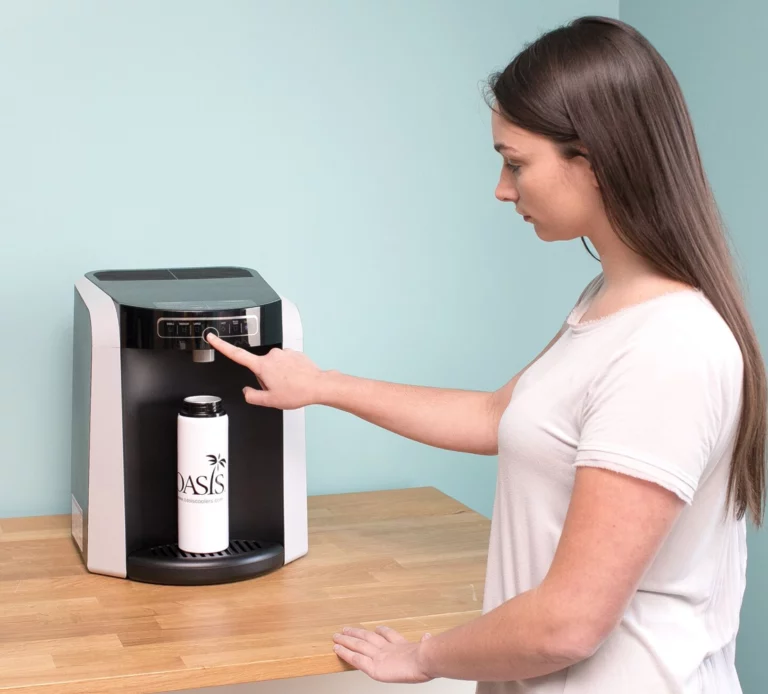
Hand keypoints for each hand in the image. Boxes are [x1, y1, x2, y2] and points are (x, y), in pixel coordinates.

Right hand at [205, 333, 324, 409]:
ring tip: (289, 384)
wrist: (318, 385)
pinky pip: (285, 362)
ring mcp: (284, 353)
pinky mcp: (294, 352)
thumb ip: (252, 396)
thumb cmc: (297, 392)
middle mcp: (272, 355)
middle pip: (259, 367)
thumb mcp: (269, 401)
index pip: (236, 354)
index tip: (212, 337)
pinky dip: (288, 371)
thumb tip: (247, 391)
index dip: (221, 345)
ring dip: (278, 374)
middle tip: (278, 387)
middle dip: (265, 377)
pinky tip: (295, 379)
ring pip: (273, 365)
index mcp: (262, 366)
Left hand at [332, 625, 433, 683]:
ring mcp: (379, 656)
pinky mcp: (373, 666)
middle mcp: (388, 648)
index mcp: (403, 646)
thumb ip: (426, 642)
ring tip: (337, 635)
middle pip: (369, 637)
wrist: (425, 659)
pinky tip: (337, 649)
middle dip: (357, 633)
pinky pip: (356, 659)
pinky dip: (346, 653)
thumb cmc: (430, 657)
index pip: (389, 636)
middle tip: (347, 629)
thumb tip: (428, 637)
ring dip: (347, 639)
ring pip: (358, 645)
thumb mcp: (429, 648)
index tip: (377, 628)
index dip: (382, 631)